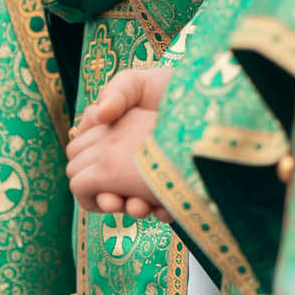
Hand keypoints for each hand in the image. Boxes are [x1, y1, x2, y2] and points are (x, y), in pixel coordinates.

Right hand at [65, 68, 170, 216]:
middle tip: (114, 200)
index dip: (84, 179)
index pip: (84, 168)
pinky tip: (165, 207)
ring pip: (132, 205)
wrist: (210, 101)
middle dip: (106, 198)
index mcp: (108, 141)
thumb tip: (100, 115)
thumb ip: (116, 93)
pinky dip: (161, 211)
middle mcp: (126, 163)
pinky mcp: (175, 187)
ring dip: (131, 209)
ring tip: (141, 207)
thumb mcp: (136, 83)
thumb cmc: (169, 86)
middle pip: (105, 190)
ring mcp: (151, 178)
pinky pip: (162, 209)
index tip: (93, 182)